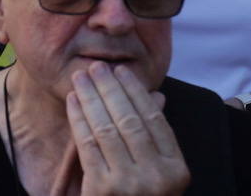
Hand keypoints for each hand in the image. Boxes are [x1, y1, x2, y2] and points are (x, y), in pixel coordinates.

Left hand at [66, 63, 189, 195]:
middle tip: (97, 67)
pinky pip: (87, 143)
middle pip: (130, 120)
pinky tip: (73, 101)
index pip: (155, 120)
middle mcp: (157, 177)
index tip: (122, 71)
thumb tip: (156, 96)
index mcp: (177, 170)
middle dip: (111, 89)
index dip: (137, 92)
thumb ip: (156, 138)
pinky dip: (78, 118)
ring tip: (81, 78)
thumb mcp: (159, 173)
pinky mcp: (102, 188)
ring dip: (91, 98)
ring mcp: (129, 184)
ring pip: (106, 128)